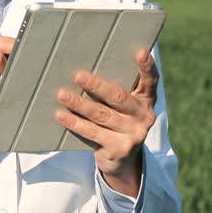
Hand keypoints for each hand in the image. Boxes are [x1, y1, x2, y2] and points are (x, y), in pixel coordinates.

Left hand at [54, 48, 159, 197]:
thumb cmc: (118, 121)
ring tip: (62, 94)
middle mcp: (144, 116)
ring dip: (80, 104)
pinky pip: (93, 133)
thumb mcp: (123, 106)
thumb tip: (83, 70)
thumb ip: (114, 90)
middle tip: (78, 75)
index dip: (147, 66)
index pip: (150, 80)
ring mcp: (134, 134)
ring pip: (102, 115)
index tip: (140, 52)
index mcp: (146, 99)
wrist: (123, 161)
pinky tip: (61, 115)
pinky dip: (75, 123)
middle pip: (118, 97)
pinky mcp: (120, 149)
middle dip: (97, 85)